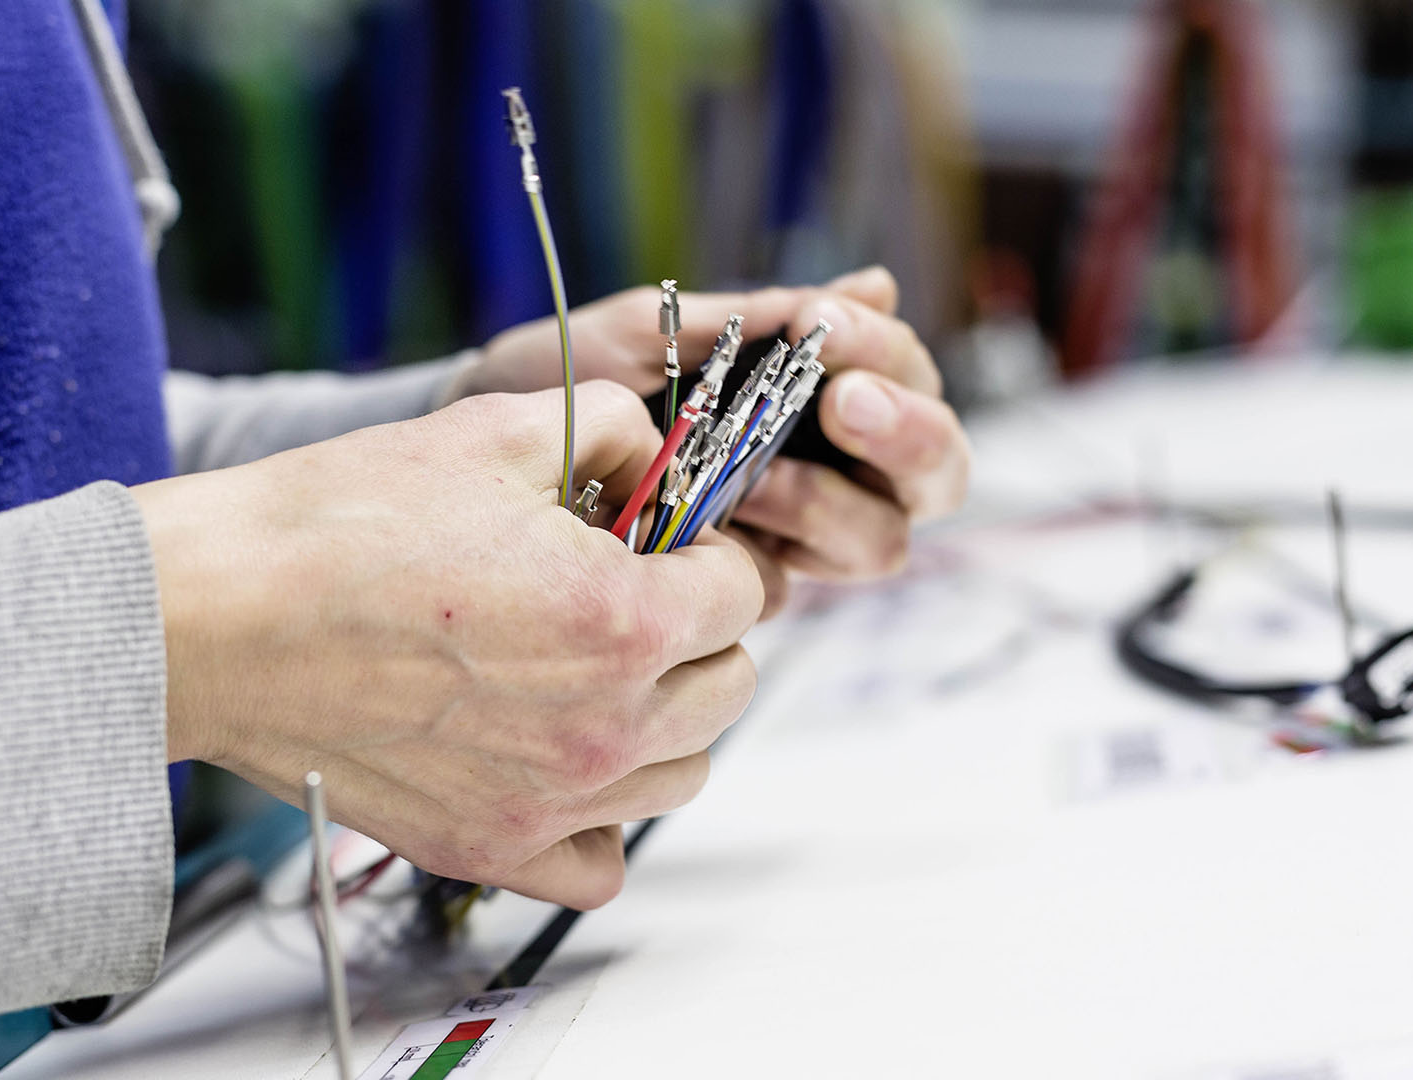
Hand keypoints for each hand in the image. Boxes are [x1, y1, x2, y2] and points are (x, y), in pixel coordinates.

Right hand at [133, 383, 769, 909]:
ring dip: (663, 717)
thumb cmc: (339, 527)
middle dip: (697, 629)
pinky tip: (563, 760)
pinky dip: (603, 819)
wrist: (219, 616)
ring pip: (682, 773)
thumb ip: (614, 430)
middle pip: (729, 686)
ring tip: (592, 672)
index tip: (666, 542)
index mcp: (625, 619)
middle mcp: (605, 725)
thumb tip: (653, 458)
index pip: (744, 591)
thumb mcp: (498, 430)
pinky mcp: (488, 846)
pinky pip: (602, 864)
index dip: (708, 551)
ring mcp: (551, 799)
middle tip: (629, 595)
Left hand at [457, 267, 969, 592]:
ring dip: (826, 504)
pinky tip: (715, 531)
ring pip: (878, 541)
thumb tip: (875, 285)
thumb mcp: (660, 332)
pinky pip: (789, 588)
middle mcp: (833, 470)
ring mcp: (793, 535)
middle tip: (840, 404)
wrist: (478, 443)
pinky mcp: (739, 590)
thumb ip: (765, 321)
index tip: (830, 334)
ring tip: (755, 479)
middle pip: (934, 472)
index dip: (891, 361)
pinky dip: (761, 559)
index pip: (911, 383)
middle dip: (904, 436)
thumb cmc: (572, 374)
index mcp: (828, 394)